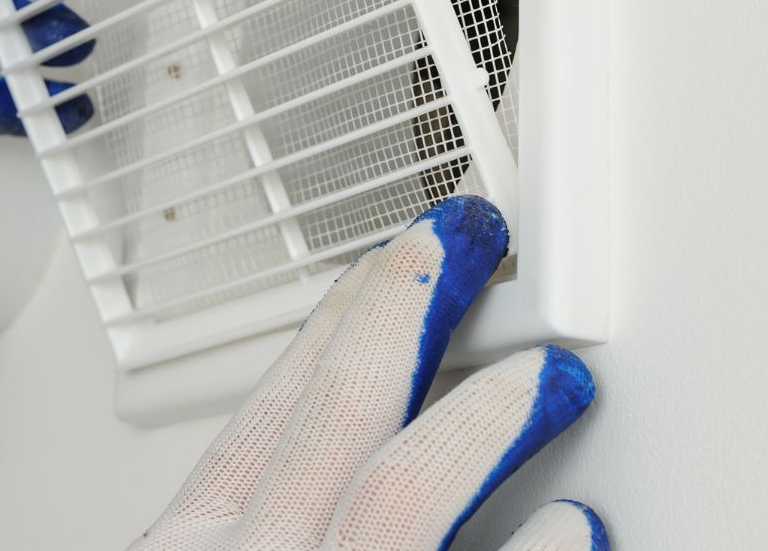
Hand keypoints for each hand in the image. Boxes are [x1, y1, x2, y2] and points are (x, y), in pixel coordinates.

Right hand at [133, 197, 606, 550]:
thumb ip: (261, 511)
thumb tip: (334, 463)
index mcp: (190, 548)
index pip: (278, 399)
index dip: (352, 310)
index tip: (405, 252)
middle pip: (342, 409)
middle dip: (417, 307)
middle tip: (477, 247)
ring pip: (403, 491)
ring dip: (487, 417)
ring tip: (552, 378)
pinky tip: (577, 523)